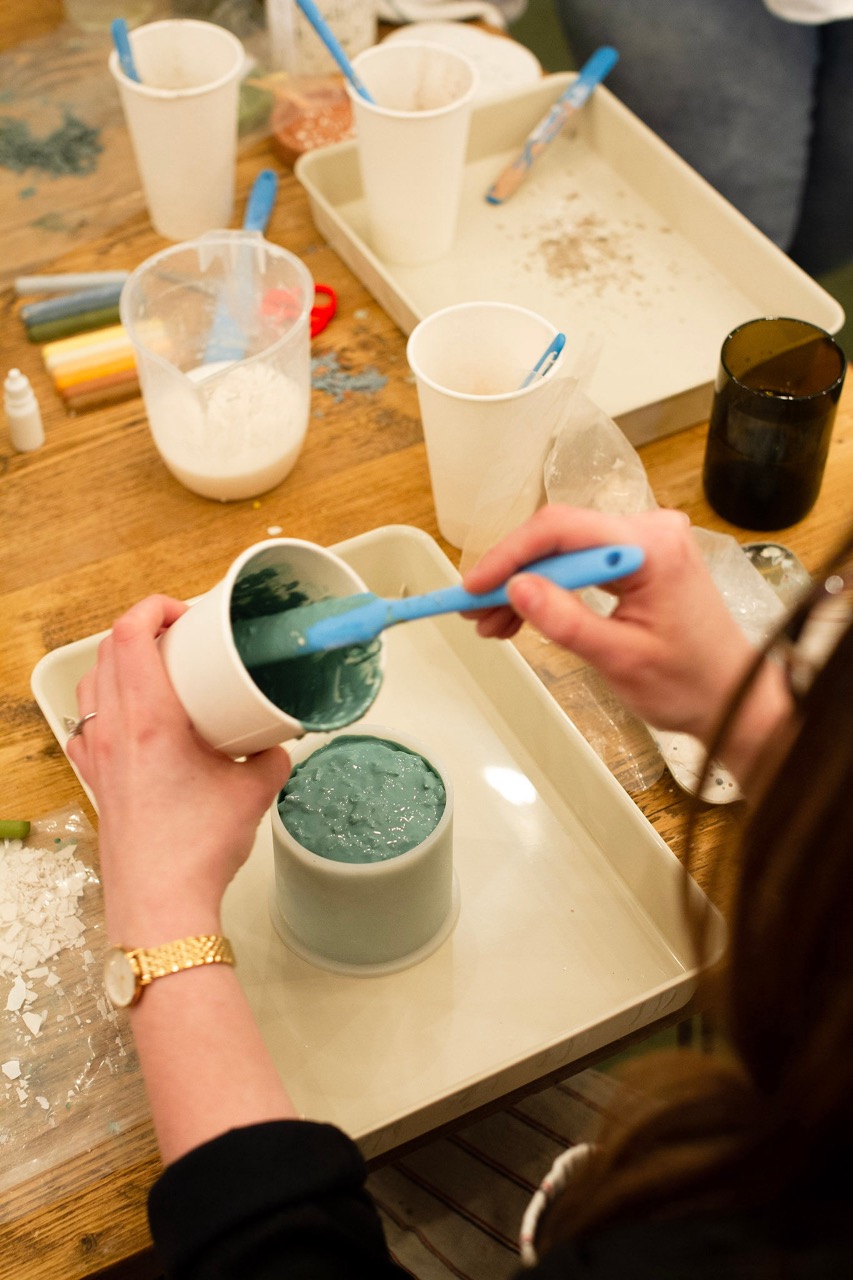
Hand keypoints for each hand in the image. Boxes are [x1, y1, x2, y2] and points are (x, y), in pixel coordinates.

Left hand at [67, 595, 290, 945]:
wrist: (160, 902)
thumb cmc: (195, 849)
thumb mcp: (254, 790)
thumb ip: (270, 756)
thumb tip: (277, 743)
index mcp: (149, 718)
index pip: (132, 634)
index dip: (154, 608)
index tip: (182, 611)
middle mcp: (114, 729)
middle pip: (108, 650)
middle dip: (142, 629)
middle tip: (179, 635)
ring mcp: (99, 755)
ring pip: (93, 683)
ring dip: (120, 663)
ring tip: (157, 669)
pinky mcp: (95, 780)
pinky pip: (87, 724)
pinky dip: (105, 704)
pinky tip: (130, 719)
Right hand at [463, 505, 790, 758]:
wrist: (733, 700)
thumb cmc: (691, 684)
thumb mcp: (620, 659)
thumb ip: (565, 620)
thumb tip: (516, 587)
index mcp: (652, 546)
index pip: (563, 530)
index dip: (509, 555)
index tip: (473, 586)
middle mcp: (650, 531)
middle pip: (559, 537)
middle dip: (511, 574)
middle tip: (473, 610)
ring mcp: (645, 543)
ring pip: (564, 552)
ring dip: (525, 586)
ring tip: (491, 624)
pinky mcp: (639, 561)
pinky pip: (581, 565)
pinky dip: (549, 591)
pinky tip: (520, 617)